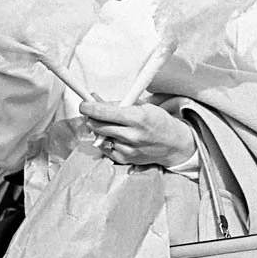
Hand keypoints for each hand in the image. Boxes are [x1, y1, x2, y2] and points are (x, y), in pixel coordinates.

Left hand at [80, 99, 195, 168]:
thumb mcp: (140, 105)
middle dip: (91, 117)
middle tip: (91, 112)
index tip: (83, 104)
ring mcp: (128, 149)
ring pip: (99, 137)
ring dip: (99, 129)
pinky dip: (105, 140)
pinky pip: (104, 148)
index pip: (103, 112)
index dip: (88, 107)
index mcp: (137, 117)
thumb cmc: (157, 121)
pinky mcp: (125, 160)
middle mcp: (132, 135)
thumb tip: (93, 98)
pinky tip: (115, 136)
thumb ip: (116, 103)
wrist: (173, 144)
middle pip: (97, 125)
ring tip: (109, 124)